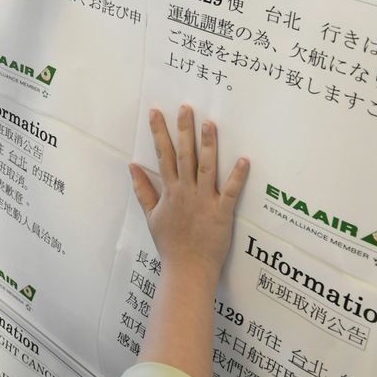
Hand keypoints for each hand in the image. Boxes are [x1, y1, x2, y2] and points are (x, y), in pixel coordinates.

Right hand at [129, 105, 248, 282]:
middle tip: (186, 107)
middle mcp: (185, 192)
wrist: (187, 269)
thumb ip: (142, 190)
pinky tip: (244, 160)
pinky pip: (230, 192)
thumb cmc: (170, 244)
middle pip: (183, 155)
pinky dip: (237, 176)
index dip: (158, 132)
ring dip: (208, 145)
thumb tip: (132, 166)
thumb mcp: (151, 216)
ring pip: (206, 168)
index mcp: (169, 191)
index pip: (162, 155)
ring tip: (210, 123)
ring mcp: (204, 202)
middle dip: (183, 130)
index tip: (156, 112)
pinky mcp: (222, 213)